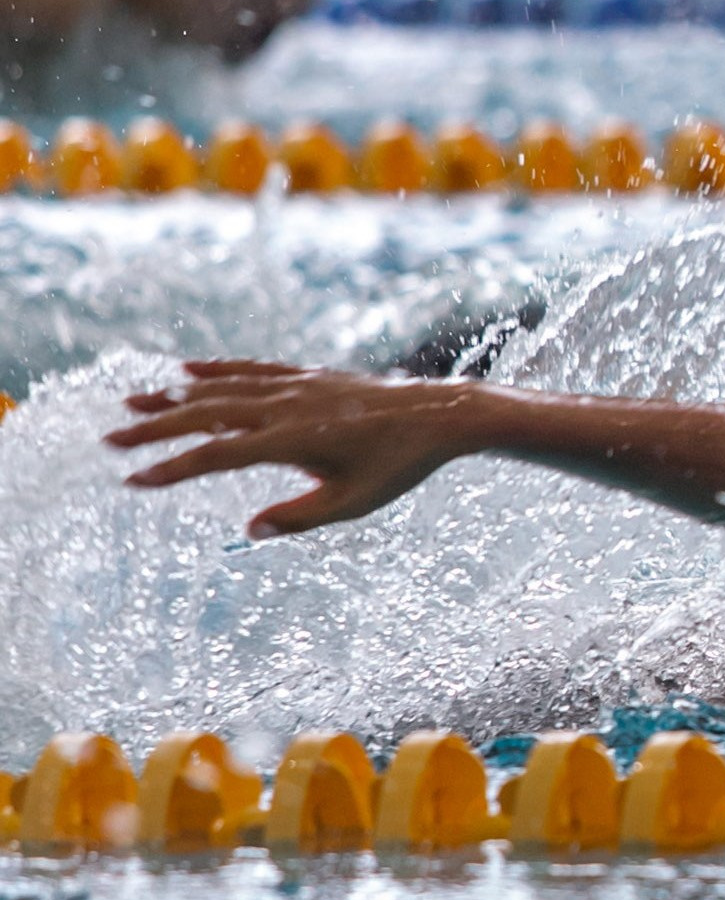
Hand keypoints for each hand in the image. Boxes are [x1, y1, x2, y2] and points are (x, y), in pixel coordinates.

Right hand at [106, 360, 492, 538]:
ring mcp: (298, 385)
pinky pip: (253, 369)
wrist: (440, 415)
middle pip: (207, 414)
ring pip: (224, 386)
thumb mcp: (352, 502)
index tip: (132, 481)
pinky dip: (217, 369)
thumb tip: (249, 530)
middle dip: (155, 427)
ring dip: (176, 394)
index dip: (172, 469)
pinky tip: (188, 371)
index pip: (216, 456)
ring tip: (134, 401)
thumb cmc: (398, 466)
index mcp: (292, 441)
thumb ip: (298, 517)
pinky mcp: (310, 375)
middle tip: (110, 438)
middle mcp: (287, 406)